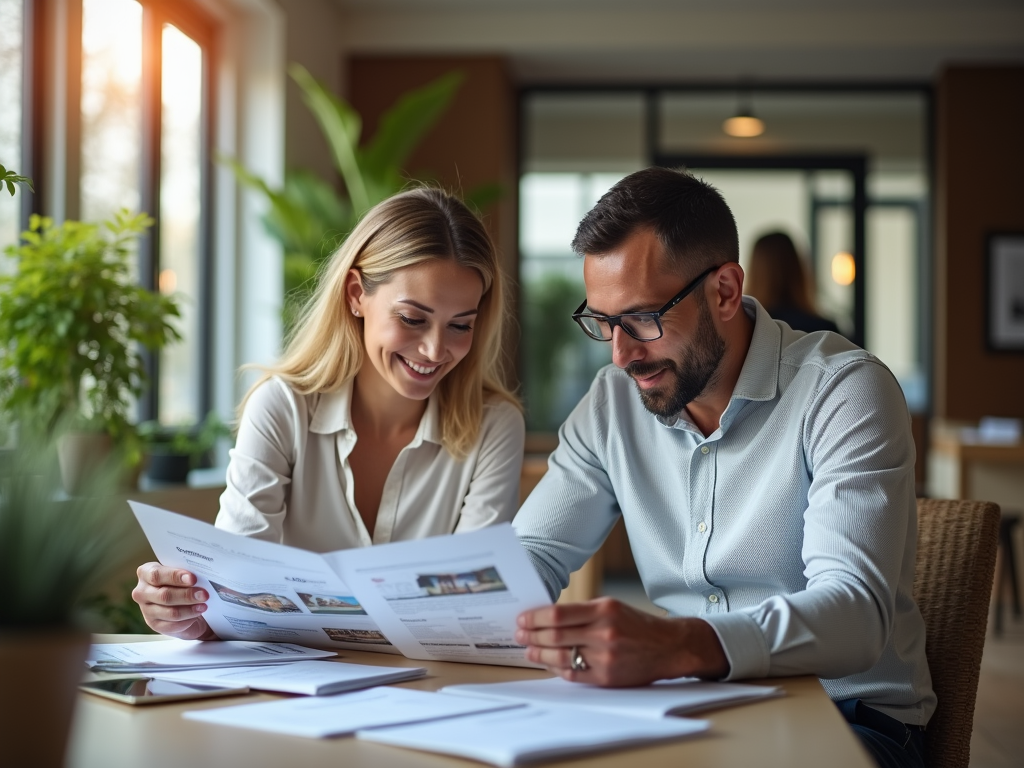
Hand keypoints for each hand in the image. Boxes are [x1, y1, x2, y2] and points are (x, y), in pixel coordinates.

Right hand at [131, 563, 216, 639]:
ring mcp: (146, 610)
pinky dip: (188, 619)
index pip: (157, 574)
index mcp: (145, 573)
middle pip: (164, 595)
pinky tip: (197, 613)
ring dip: (190, 609)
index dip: (175, 576)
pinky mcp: (154, 624)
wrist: (181, 601)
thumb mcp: (180, 574)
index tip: (192, 578)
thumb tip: (200, 577)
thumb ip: (185, 573)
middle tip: (204, 594)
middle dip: (187, 595)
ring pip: (170, 612)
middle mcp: (142, 592)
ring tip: (204, 605)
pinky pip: (172, 625)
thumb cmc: (180, 582)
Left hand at [515, 597, 728, 686]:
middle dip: (531, 635)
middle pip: (555, 635)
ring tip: (528, 649)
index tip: (522, 619)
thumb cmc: (637, 625)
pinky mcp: (607, 677)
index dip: (535, 617)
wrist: (669, 647)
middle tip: (518, 634)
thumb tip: (546, 618)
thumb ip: (582, 612)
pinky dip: (556, 668)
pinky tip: (547, 662)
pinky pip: (573, 674)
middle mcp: (604, 633)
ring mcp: (605, 657)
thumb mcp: (611, 607)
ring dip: (539, 653)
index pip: (558, 614)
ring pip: (560, 656)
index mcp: (604, 610)